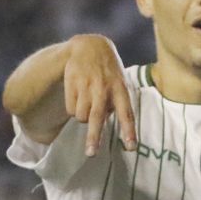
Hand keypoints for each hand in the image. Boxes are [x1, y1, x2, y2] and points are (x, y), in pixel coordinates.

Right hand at [64, 34, 135, 155]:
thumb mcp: (119, 83)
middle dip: (94, 137)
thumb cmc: (108, 71)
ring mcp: (86, 85)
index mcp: (120, 89)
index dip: (128, 132)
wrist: (89, 46)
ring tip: (87, 104)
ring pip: (81, 117)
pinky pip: (70, 109)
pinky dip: (73, 108)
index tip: (130, 148)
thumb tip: (102, 124)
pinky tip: (78, 95)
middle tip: (91, 154)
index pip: (127, 114)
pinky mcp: (72, 83)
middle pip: (97, 118)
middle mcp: (103, 88)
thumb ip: (116, 104)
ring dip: (83, 117)